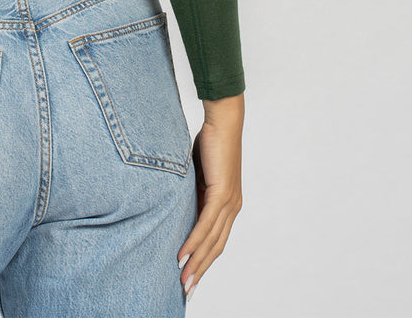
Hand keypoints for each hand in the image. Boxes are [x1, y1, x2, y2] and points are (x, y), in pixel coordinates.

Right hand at [178, 94, 243, 300]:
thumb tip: (178, 205)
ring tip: (183, 280)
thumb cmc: (210, 142)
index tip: (192, 276)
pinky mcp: (222, 194)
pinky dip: (194, 242)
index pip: (217, 240)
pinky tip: (183, 254)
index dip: (205, 260)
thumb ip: (192, 192)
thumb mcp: (197, 174)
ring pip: (212, 241)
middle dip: (201, 271)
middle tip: (186, 290)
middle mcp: (232, 208)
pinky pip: (206, 224)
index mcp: (229, 204)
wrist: (223, 121)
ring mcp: (229, 202)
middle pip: (216, 248)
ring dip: (196, 263)